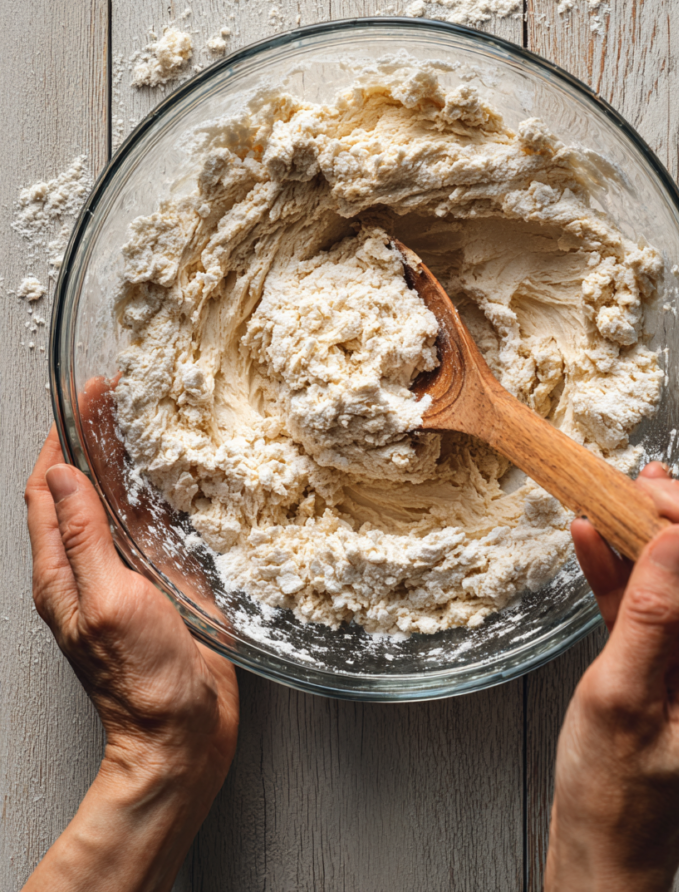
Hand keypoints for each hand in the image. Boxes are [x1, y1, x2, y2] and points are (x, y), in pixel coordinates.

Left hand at [23, 427, 239, 891]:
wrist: (183, 731)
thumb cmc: (141, 678)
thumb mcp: (105, 600)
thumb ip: (83, 536)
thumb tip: (61, 474)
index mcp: (60, 571)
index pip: (46, 489)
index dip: (60, 439)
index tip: (83, 397)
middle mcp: (88, 567)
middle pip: (80, 488)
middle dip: (92, 439)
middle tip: (116, 397)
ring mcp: (125, 575)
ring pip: (116, 504)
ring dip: (124, 461)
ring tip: (143, 421)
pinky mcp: (160, 584)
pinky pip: (151, 528)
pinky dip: (156, 494)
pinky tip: (175, 476)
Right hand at [545, 463, 678, 891]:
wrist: (601, 838)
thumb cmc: (621, 792)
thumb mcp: (626, 698)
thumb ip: (652, 615)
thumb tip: (676, 540)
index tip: (666, 502)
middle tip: (636, 491)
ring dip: (646, 534)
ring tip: (612, 496)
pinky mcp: (667, 653)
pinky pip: (649, 597)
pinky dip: (620, 567)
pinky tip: (594, 538)